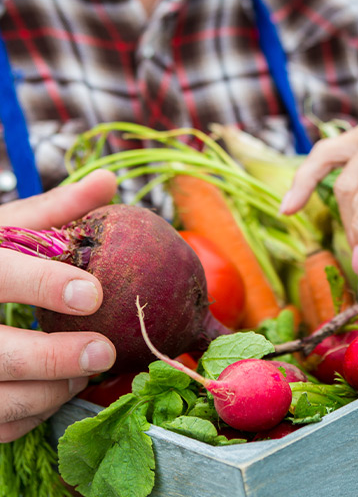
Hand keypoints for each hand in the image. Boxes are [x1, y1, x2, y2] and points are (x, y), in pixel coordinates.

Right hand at [0, 170, 117, 441]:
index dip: (42, 284)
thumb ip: (53, 210)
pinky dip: (29, 416)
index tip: (92, 293)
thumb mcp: (2, 230)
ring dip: (48, 393)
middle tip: (104, 351)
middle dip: (52, 357)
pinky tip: (56, 393)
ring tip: (86, 372)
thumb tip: (108, 180)